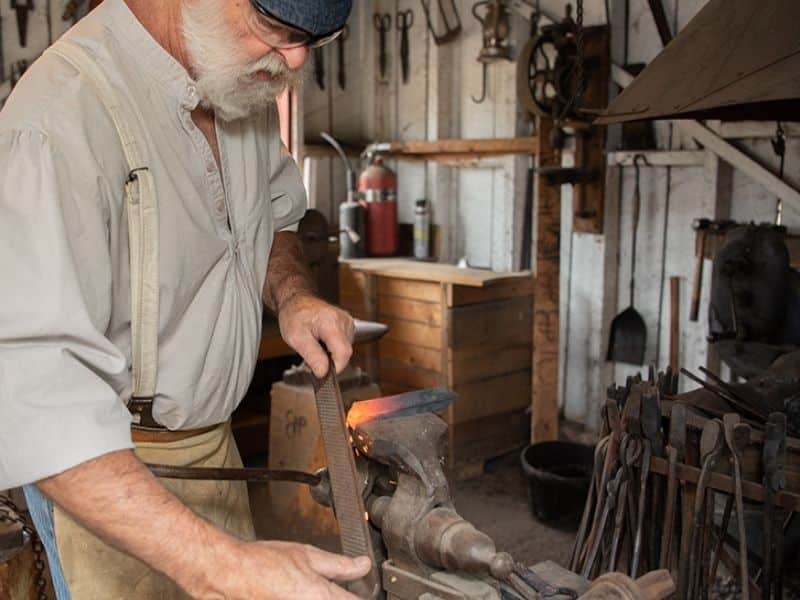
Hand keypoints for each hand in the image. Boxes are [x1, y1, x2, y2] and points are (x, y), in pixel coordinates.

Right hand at [191, 540, 371, 599]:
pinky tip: (298, 591)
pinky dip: (306, 598)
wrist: (229, 575)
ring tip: (307, 587)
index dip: (361, 594)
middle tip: (329, 585)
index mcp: (322, 597)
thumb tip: (363, 565)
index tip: (359, 589)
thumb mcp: (307, 555)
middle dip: (338, 595)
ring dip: (323, 596)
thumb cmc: (262, 564)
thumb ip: (340, 564)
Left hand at [278, 292, 353, 376]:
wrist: (297, 301)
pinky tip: (321, 343)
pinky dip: (332, 349)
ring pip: (344, 350)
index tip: (320, 373)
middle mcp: (344, 321)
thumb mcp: (296, 338)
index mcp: (331, 323)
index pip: (343, 353)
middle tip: (310, 360)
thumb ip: (312, 356)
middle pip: (344, 353)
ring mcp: (348, 322)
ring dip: (330, 356)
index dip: (334, 368)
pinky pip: (344, 344)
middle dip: (329, 362)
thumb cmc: (294, 315)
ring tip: (314, 348)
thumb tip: (323, 372)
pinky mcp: (348, 325)